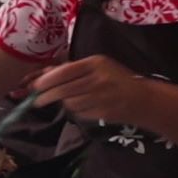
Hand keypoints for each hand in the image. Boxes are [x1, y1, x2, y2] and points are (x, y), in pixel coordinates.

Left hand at [32, 56, 148, 124]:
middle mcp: (98, 79)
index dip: (47, 80)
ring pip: (70, 103)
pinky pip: (79, 113)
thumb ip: (74, 69)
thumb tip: (44, 75)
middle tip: (36, 100)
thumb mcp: (99, 66)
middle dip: (46, 96)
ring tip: (73, 99)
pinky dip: (77, 111)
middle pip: (63, 90)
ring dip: (65, 103)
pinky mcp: (102, 113)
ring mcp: (101, 98)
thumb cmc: (116, 79)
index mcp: (96, 63)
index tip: (35, 86)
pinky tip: (86, 106)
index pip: (64, 72)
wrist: (141, 99)